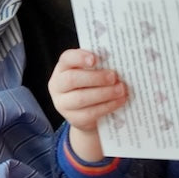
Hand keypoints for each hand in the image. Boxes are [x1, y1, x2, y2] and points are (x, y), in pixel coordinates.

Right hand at [47, 48, 126, 162]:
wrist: (88, 112)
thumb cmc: (91, 85)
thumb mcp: (91, 72)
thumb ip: (98, 66)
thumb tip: (117, 62)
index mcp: (62, 69)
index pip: (66, 59)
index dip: (80, 58)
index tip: (95, 59)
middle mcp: (57, 86)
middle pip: (72, 79)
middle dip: (95, 77)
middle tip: (114, 77)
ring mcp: (63, 104)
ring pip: (81, 98)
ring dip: (104, 93)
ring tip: (121, 89)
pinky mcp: (73, 119)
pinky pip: (90, 113)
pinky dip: (107, 106)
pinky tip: (119, 101)